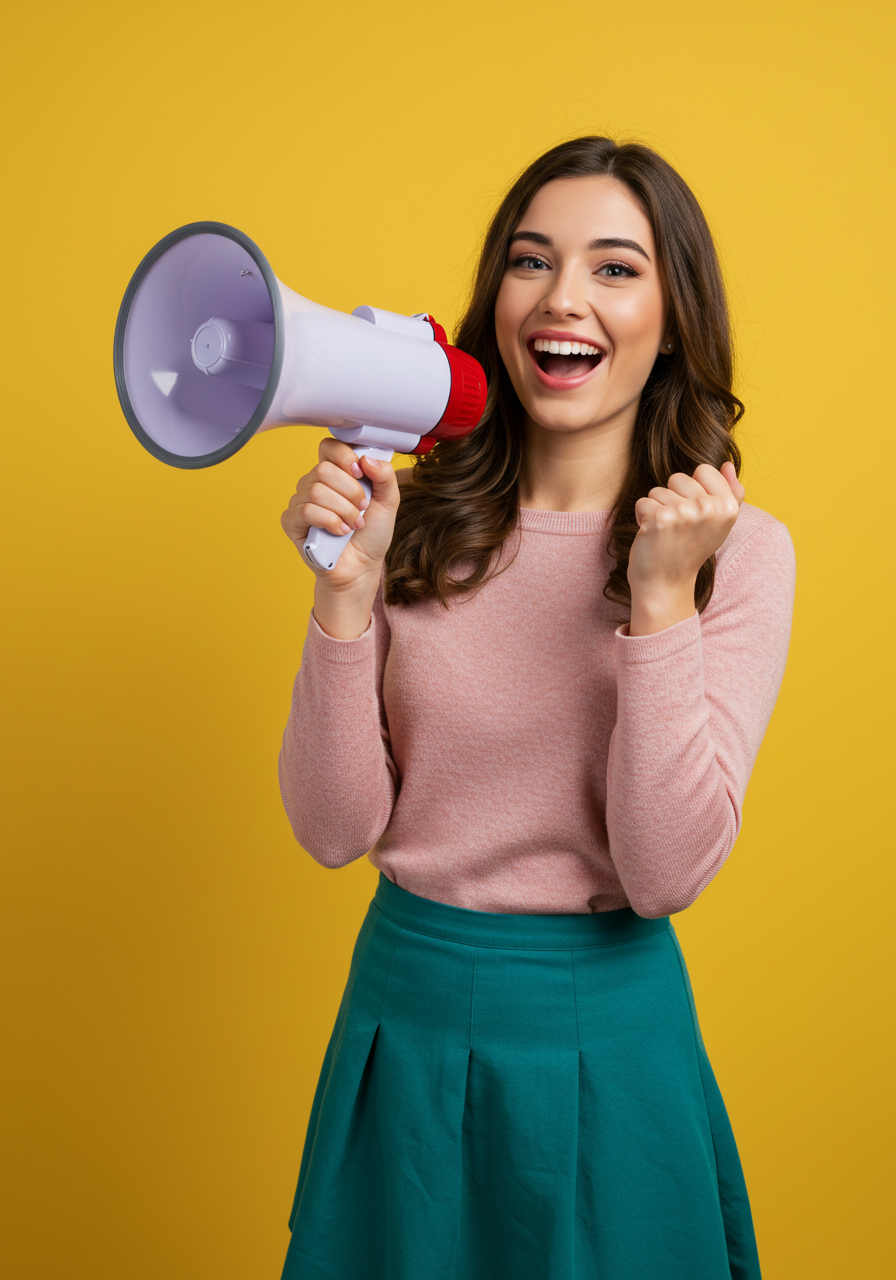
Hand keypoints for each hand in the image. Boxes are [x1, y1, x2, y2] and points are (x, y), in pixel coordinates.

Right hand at [281, 438, 400, 636]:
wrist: (362, 567)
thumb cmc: (371, 535)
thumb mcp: (389, 501)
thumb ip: (385, 476)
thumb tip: (367, 458)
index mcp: (335, 473)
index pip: (329, 447)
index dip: (344, 457)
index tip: (360, 473)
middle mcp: (315, 483)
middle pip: (323, 469)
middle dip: (350, 491)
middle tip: (362, 509)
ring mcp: (300, 502)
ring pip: (316, 490)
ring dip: (342, 509)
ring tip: (353, 524)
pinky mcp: (292, 522)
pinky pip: (305, 510)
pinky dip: (329, 521)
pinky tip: (339, 531)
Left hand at [627, 461, 744, 634]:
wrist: (666, 584)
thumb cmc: (690, 550)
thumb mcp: (719, 524)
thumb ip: (730, 492)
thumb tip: (727, 463)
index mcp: (728, 507)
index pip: (704, 470)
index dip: (692, 490)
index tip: (694, 514)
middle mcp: (710, 508)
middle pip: (678, 478)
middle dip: (672, 499)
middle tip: (677, 527)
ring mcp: (685, 513)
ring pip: (658, 490)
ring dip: (656, 510)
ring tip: (665, 533)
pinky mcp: (660, 519)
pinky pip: (643, 502)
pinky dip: (642, 517)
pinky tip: (651, 536)